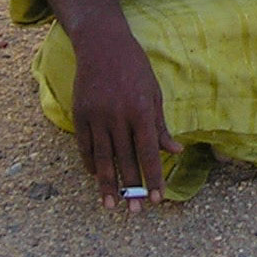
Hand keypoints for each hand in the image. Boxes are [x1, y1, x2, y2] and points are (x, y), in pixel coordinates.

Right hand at [69, 21, 182, 211]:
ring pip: (103, 158)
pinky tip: (97, 177)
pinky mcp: (79, 114)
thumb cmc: (135, 68)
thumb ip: (161, 125)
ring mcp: (96, 116)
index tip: (157, 198)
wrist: (102, 45)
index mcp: (141, 110)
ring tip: (111, 205)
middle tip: (135, 211)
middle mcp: (118, 116)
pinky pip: (85, 147)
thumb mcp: (153, 93)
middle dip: (131, 187)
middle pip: (125, 159)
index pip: (149, 151)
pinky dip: (91, 164)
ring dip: (107, 184)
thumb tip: (176, 151)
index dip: (153, 176)